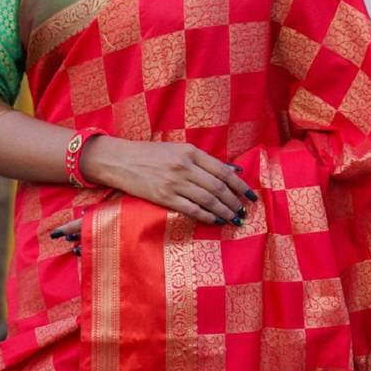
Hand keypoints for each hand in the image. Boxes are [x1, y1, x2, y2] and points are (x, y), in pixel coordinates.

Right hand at [50, 136, 257, 246]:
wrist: (120, 160)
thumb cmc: (150, 154)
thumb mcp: (178, 150)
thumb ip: (203, 161)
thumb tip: (232, 172)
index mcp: (190, 152)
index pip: (223, 171)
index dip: (240, 186)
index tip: (251, 195)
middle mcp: (185, 166)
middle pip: (218, 187)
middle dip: (234, 202)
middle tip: (243, 211)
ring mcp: (174, 182)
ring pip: (207, 200)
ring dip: (224, 211)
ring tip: (233, 218)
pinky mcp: (164, 196)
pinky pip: (191, 209)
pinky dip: (206, 216)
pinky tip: (215, 220)